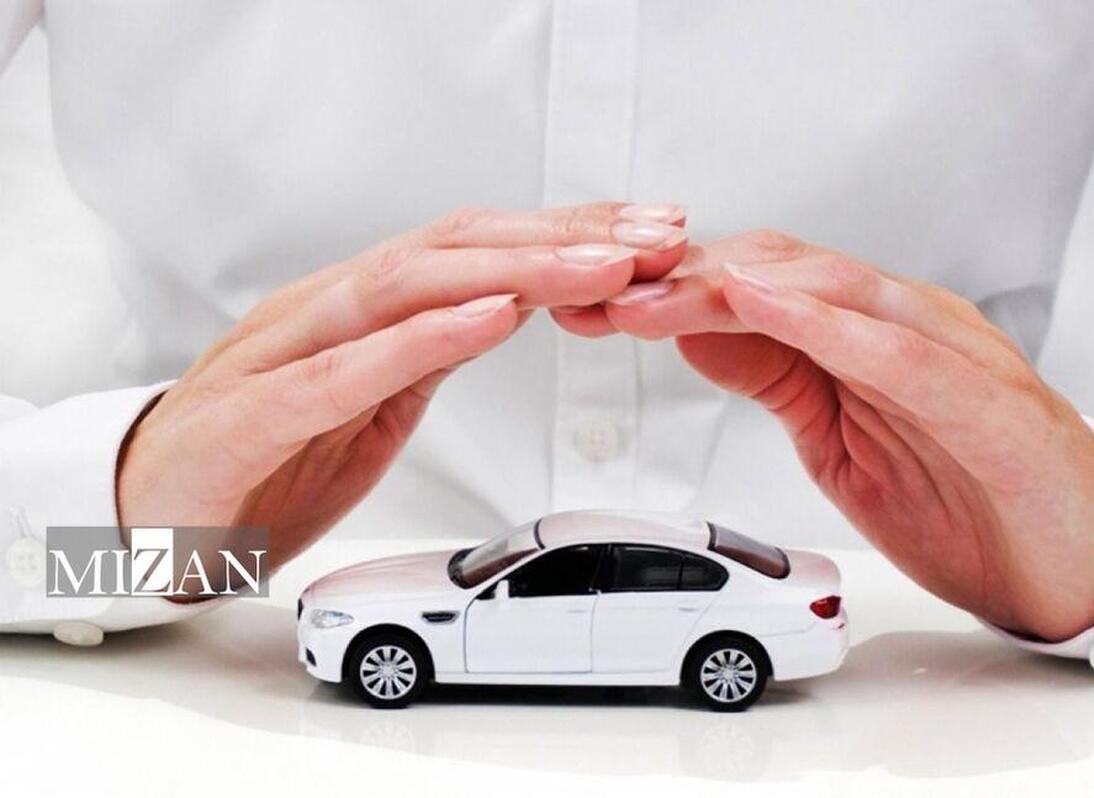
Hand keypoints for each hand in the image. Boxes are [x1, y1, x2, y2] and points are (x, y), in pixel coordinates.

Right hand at [117, 202, 687, 579]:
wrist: (143, 519)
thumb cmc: (259, 461)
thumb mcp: (368, 401)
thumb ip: (427, 350)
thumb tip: (510, 306)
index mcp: (357, 310)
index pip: (473, 249)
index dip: (563, 234)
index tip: (646, 233)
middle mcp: (323, 311)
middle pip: (454, 248)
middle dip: (561, 237)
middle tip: (650, 235)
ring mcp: (283, 352)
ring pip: (407, 287)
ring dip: (514, 271)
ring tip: (597, 265)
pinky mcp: (252, 414)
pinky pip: (348, 369)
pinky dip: (426, 339)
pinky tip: (493, 316)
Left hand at [585, 229, 1093, 640]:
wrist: (1070, 562)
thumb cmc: (959, 497)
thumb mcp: (833, 436)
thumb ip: (775, 375)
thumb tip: (696, 331)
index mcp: (865, 335)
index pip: (757, 285)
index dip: (672, 286)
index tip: (596, 297)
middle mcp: (905, 325)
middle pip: (782, 272)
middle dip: (683, 279)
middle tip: (603, 292)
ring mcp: (951, 352)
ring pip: (833, 290)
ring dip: (734, 289)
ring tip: (656, 294)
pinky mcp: (989, 401)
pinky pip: (900, 352)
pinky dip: (828, 324)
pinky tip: (767, 306)